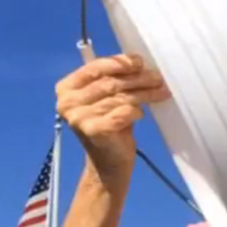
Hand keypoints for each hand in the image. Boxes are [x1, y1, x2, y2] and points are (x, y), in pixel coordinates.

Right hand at [56, 54, 169, 187]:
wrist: (109, 165)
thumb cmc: (110, 128)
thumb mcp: (107, 99)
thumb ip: (113, 80)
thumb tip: (137, 61)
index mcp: (66, 89)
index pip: (94, 68)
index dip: (119, 62)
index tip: (139, 62)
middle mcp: (68, 103)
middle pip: (109, 82)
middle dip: (137, 78)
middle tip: (157, 78)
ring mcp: (79, 118)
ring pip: (118, 97)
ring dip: (143, 94)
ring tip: (160, 91)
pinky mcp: (94, 131)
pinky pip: (122, 113)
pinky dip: (135, 112)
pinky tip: (140, 114)